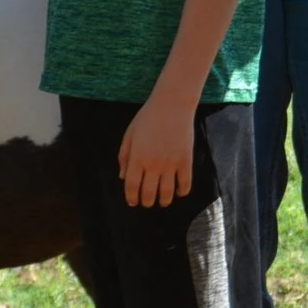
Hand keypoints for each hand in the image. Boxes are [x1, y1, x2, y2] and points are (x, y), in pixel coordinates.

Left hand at [118, 94, 196, 208]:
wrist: (172, 105)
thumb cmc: (148, 118)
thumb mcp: (130, 135)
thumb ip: (124, 156)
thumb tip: (122, 176)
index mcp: (137, 158)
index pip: (131, 186)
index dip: (131, 198)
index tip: (132, 202)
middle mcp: (153, 164)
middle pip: (148, 193)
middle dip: (146, 202)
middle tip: (147, 202)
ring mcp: (170, 163)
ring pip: (167, 193)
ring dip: (163, 201)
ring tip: (162, 201)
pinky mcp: (185, 160)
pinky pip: (185, 183)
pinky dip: (182, 191)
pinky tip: (179, 192)